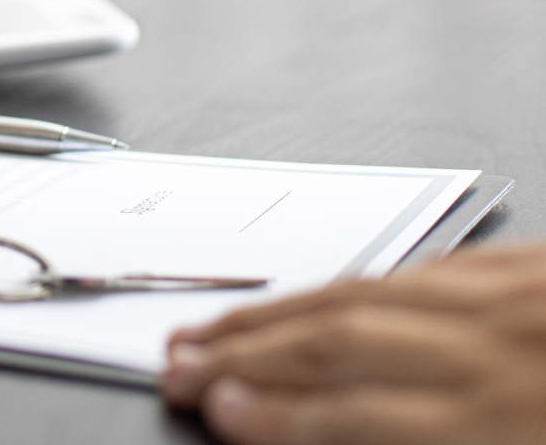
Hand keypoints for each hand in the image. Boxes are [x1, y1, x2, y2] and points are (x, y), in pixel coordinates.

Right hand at [159, 242, 545, 444]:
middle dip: (245, 354)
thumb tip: (332, 429)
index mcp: (505, 420)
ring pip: (364, 292)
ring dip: (278, 311)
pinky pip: (423, 264)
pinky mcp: (531, 265)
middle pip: (339, 341)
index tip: (216, 409)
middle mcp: (499, 346)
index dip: (274, 414)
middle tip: (182, 364)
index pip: (354, 412)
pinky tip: (314, 292)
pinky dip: (355, 280)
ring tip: (216, 326)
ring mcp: (514, 295)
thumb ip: (433, 440)